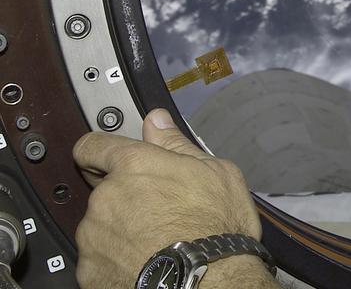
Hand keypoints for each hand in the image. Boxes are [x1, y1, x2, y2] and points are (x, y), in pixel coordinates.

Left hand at [72, 108, 261, 288]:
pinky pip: (99, 257)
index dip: (98, 149)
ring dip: (120, 228)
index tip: (103, 156)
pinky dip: (117, 258)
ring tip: (157, 240)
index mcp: (135, 166)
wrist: (208, 282)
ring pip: (101, 224)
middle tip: (159, 209)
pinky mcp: (90, 270)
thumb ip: (176, 144)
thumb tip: (157, 122)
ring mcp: (94, 235)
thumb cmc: (217, 229)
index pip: (93, 145)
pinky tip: (146, 261)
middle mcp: (107, 197)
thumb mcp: (216, 172)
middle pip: (105, 190)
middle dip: (126, 196)